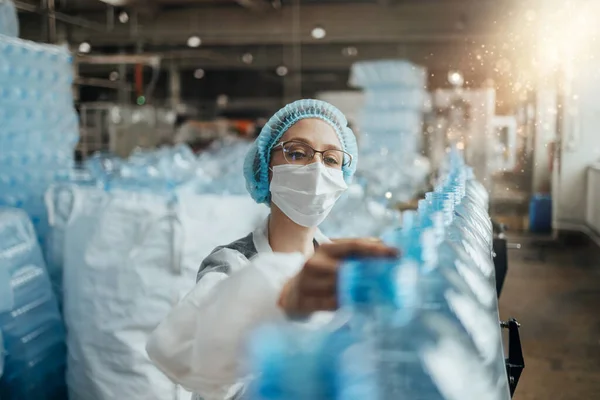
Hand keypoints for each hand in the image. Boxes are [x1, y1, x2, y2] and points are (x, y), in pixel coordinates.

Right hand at [278, 239, 397, 315]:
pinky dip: (347, 306)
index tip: (397, 253)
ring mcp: (308, 283)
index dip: (376, 250)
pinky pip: (330, 305)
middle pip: (347, 268)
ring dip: (362, 292)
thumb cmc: (320, 272)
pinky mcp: (304, 301)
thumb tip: (382, 243)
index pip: (354, 246)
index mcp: (326, 249)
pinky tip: (363, 307)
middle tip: (393, 278)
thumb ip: (356, 250)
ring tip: (383, 294)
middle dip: (371, 274)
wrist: (291, 292)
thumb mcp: (335, 256)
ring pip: (339, 288)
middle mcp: (315, 263)